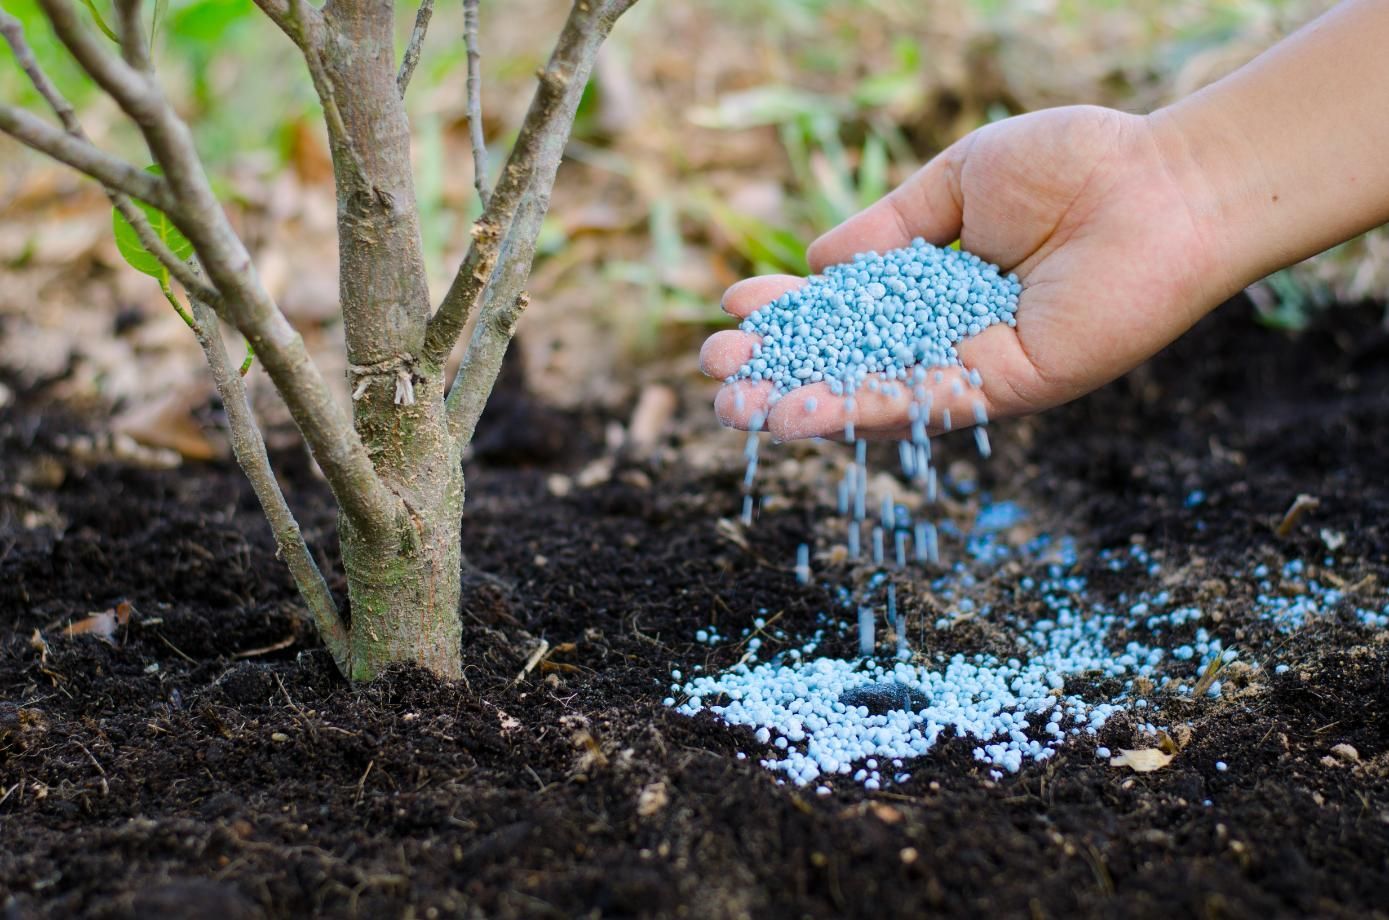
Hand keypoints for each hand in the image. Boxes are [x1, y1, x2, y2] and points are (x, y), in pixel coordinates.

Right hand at [700, 105, 1228, 440]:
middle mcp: (953, 335)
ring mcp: (979, 365)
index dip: (790, 315)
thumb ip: (887, 228)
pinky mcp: (1009, 386)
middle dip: (781, 370)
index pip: (847, 311)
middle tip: (716, 375)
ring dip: (802, 404)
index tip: (735, 310)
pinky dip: (859, 409)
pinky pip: (923, 402)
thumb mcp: (956, 184)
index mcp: (938, 286)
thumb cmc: (1074, 165)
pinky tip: (799, 412)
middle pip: (851, 363)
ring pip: (875, 394)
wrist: (1164, 183)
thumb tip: (816, 262)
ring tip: (733, 407)